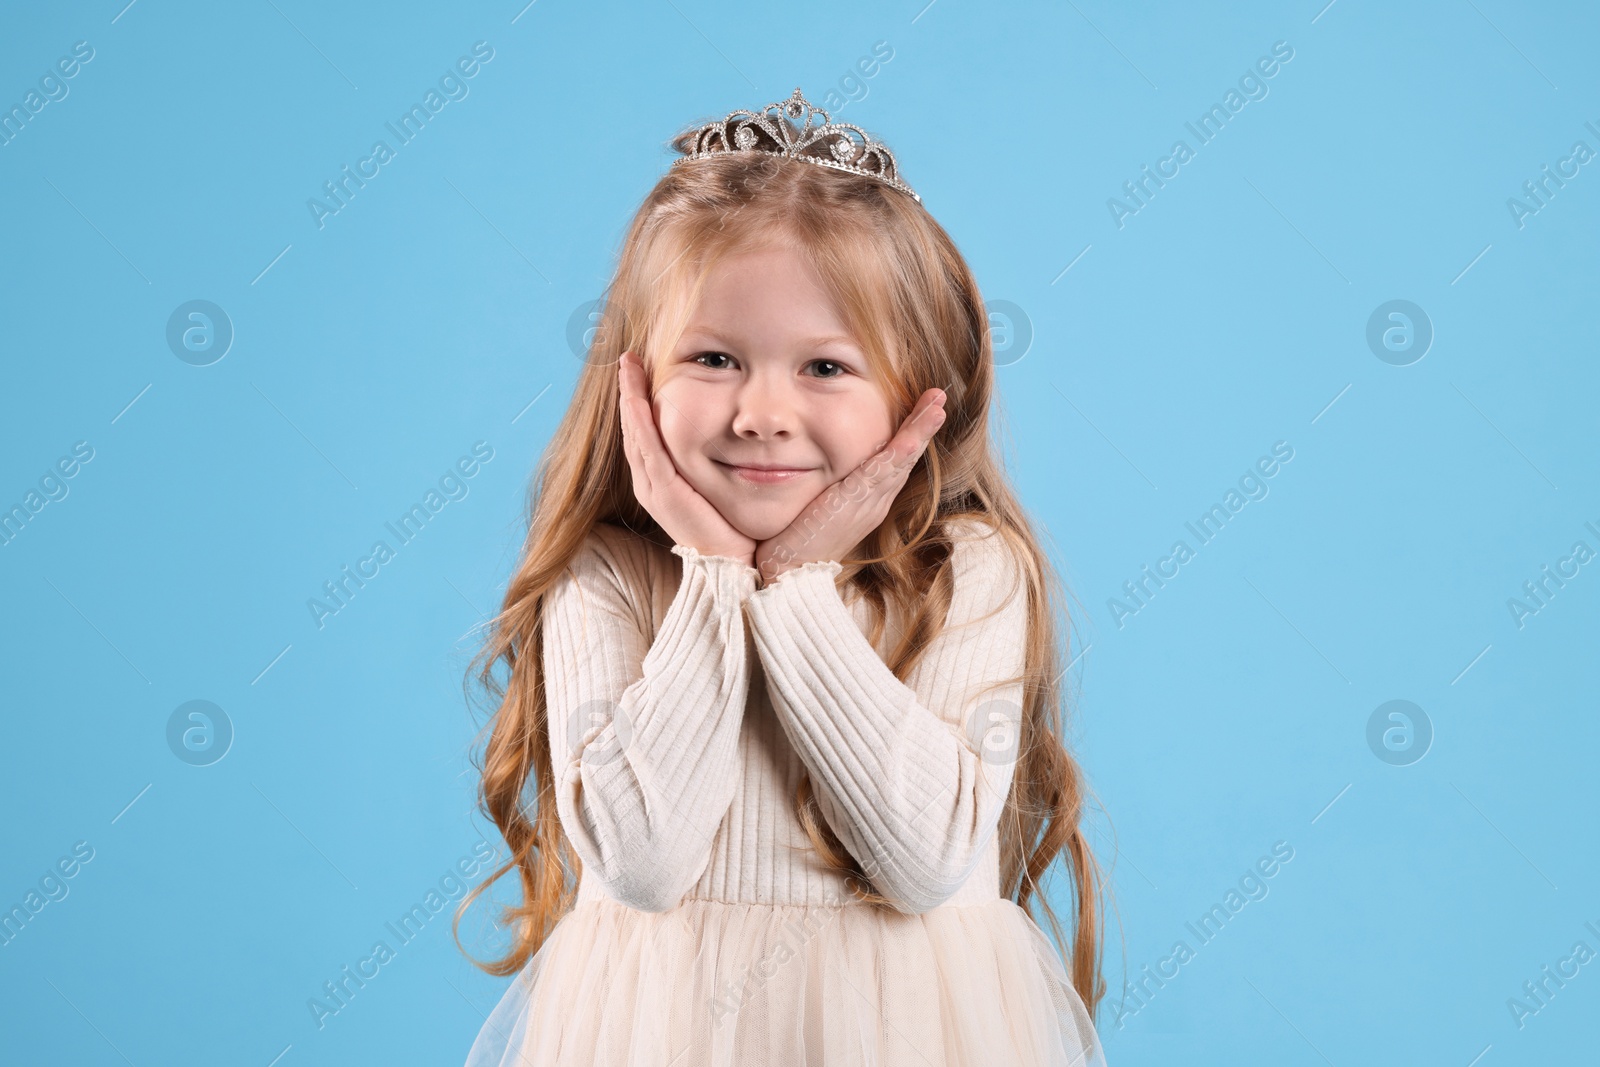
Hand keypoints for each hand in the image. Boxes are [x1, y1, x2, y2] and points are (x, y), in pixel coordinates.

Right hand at [617, 350, 758, 565]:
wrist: (732, 567)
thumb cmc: (732, 530)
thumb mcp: (719, 488)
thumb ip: (716, 464)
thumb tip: (736, 435)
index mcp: (660, 483)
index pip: (644, 434)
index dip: (638, 401)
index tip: (640, 371)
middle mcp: (650, 484)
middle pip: (632, 428)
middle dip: (628, 391)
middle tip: (628, 358)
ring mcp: (653, 488)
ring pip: (634, 432)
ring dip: (629, 396)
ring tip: (628, 366)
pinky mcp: (664, 491)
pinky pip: (647, 447)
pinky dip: (638, 419)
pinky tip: (636, 395)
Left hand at [754, 388, 947, 584]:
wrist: (788, 574)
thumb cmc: (794, 541)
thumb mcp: (815, 506)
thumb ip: (823, 487)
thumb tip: (814, 464)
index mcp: (868, 502)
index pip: (893, 462)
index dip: (909, 436)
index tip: (919, 410)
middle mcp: (875, 502)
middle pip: (906, 458)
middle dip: (924, 425)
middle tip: (939, 396)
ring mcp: (869, 502)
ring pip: (902, 460)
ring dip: (922, 429)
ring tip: (938, 402)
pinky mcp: (856, 502)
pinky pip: (885, 470)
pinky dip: (904, 447)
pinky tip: (916, 431)